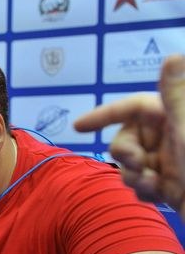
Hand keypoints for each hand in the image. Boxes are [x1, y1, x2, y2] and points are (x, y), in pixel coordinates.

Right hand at [74, 54, 184, 216]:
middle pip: (126, 139)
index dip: (105, 115)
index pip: (133, 107)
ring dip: (134, 177)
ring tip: (154, 187)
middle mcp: (171, 137)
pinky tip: (162, 198)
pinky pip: (141, 184)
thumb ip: (176, 95)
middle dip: (125, 155)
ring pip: (130, 164)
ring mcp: (169, 162)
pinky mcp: (170, 185)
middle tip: (139, 165)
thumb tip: (174, 55)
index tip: (78, 127)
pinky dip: (145, 191)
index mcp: (175, 117)